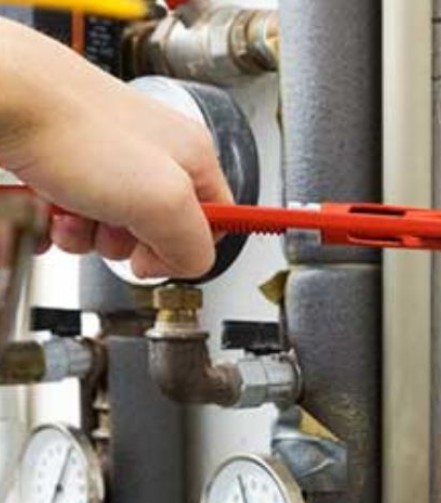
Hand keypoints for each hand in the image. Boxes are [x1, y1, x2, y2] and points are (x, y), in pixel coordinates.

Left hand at [0, 18, 229, 277]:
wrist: (3, 95)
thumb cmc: (74, 129)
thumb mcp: (164, 201)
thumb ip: (193, 245)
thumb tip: (189, 266)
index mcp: (192, 156)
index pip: (215, 221)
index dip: (186, 249)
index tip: (159, 257)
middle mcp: (152, 154)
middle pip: (153, 231)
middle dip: (123, 244)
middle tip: (107, 227)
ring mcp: (104, 157)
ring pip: (103, 227)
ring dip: (81, 236)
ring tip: (66, 212)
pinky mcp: (61, 163)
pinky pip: (64, 215)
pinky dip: (50, 223)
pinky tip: (42, 206)